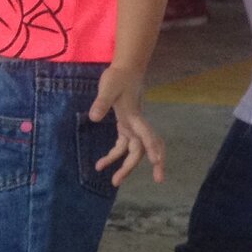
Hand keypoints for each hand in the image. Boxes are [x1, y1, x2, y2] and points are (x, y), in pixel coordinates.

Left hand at [90, 64, 165, 184]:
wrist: (126, 69)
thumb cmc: (118, 77)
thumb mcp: (108, 87)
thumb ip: (102, 102)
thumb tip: (94, 117)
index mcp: (134, 116)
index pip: (146, 135)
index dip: (152, 148)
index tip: (157, 162)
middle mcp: (136, 124)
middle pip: (141, 149)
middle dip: (133, 167)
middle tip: (119, 181)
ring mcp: (132, 126)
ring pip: (134, 151)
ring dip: (126, 166)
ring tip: (114, 181)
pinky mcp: (125, 125)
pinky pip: (123, 145)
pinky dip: (115, 155)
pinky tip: (101, 164)